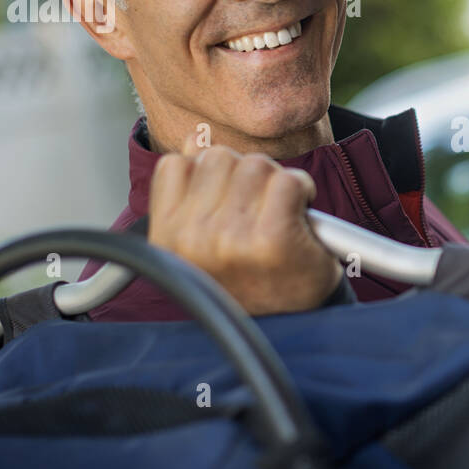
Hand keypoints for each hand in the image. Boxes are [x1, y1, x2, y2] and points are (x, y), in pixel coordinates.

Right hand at [147, 134, 342, 314]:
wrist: (292, 326)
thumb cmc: (251, 277)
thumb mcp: (205, 238)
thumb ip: (193, 188)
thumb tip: (195, 142)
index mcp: (165, 238)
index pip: (176, 164)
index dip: (210, 174)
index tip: (229, 202)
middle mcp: (191, 240)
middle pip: (220, 157)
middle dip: (246, 176)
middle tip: (260, 211)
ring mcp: (231, 239)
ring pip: (256, 164)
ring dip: (276, 182)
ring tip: (278, 216)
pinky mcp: (272, 238)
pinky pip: (288, 180)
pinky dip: (303, 189)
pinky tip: (301, 215)